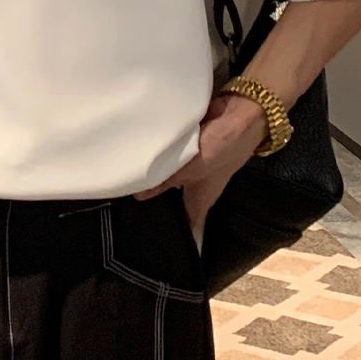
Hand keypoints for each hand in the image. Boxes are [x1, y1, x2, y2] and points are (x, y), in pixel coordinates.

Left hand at [135, 90, 267, 248]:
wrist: (241, 113)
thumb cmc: (222, 149)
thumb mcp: (191, 169)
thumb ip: (165, 181)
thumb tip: (137, 196)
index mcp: (200, 199)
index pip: (187, 227)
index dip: (173, 238)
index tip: (151, 247)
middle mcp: (195, 185)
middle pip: (171, 200)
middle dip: (151, 202)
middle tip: (121, 205)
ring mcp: (191, 166)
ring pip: (167, 176)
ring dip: (150, 177)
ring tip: (119, 180)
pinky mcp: (187, 146)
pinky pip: (167, 156)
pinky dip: (155, 156)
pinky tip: (131, 156)